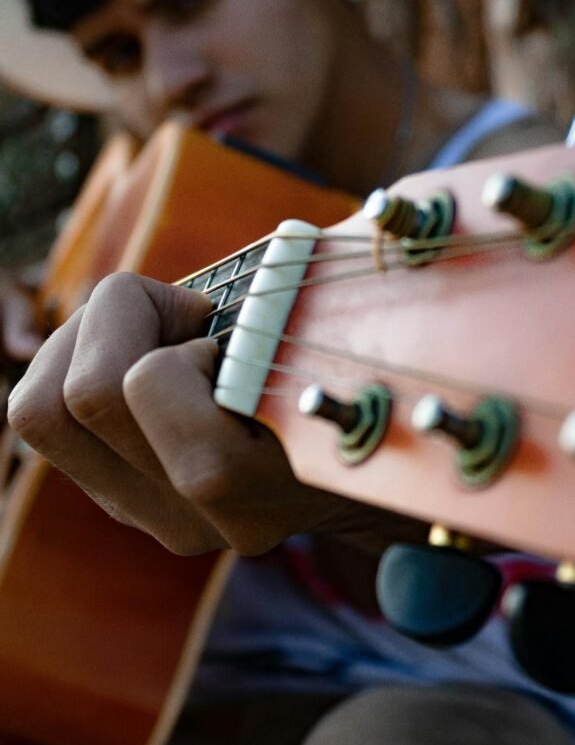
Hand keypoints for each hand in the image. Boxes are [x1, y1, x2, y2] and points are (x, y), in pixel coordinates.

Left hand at [7, 272, 370, 556]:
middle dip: (124, 312)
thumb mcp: (348, 318)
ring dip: (86, 339)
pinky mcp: (121, 501)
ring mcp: (153, 514)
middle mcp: (201, 514)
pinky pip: (45, 419)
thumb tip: (323, 229)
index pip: (148, 382)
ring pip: (41, 408)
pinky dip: (73, 362)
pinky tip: (138, 358)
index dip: (175, 318)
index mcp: (270, 477)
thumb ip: (306, 280)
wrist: (362, 459)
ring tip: (154, 333)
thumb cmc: (358, 361)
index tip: (228, 324)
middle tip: (187, 314)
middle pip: (87, 391)